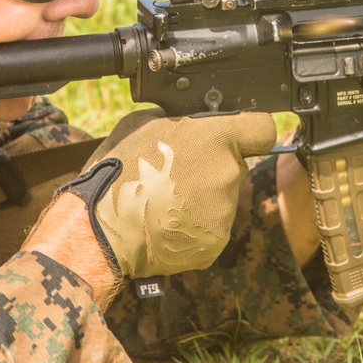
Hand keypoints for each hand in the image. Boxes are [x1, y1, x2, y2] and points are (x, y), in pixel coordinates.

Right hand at [60, 108, 275, 278]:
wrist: (102, 229)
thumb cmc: (118, 171)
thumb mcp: (144, 123)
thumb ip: (181, 120)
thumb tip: (192, 121)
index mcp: (217, 138)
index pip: (261, 128)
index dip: (248, 131)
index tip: (237, 136)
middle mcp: (229, 174)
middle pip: (236, 165)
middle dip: (214, 166)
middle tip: (178, 172)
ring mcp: (225, 211)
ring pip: (223, 197)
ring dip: (203, 196)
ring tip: (165, 199)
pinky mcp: (215, 242)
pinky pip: (212, 226)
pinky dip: (194, 224)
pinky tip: (167, 221)